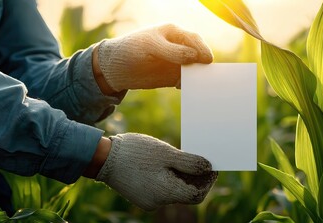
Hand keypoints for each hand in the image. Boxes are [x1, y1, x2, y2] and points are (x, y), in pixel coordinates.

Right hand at [95, 133, 217, 210]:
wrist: (103, 158)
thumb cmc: (135, 152)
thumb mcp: (167, 153)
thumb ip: (190, 162)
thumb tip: (208, 168)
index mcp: (166, 193)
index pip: (197, 195)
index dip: (208, 181)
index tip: (211, 166)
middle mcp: (158, 202)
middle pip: (185, 194)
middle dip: (195, 178)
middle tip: (200, 160)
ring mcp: (148, 201)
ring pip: (173, 191)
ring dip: (182, 177)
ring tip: (182, 158)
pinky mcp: (141, 197)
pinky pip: (162, 190)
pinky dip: (168, 179)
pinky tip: (166, 164)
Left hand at [96, 24, 212, 91]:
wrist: (115, 68)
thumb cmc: (130, 50)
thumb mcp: (150, 47)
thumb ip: (172, 51)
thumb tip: (194, 57)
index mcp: (174, 33)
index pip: (194, 40)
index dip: (202, 50)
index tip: (206, 61)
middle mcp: (179, 47)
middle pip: (199, 54)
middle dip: (204, 64)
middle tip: (207, 74)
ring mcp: (177, 62)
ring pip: (194, 69)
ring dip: (198, 76)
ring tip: (198, 84)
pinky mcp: (172, 77)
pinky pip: (186, 81)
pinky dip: (188, 85)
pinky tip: (183, 88)